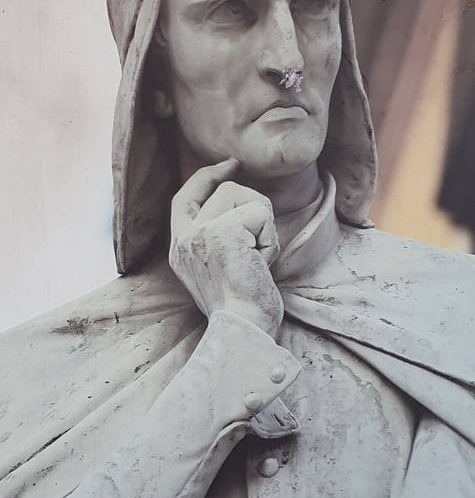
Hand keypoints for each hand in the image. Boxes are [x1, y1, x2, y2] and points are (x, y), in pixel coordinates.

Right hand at [169, 159, 283, 337]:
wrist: (243, 330)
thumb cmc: (241, 309)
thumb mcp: (218, 272)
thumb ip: (216, 241)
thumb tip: (240, 212)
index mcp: (179, 249)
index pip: (184, 198)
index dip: (206, 178)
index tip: (229, 166)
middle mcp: (185, 238)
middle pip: (222, 190)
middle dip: (252, 201)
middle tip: (263, 211)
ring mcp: (201, 232)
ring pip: (242, 195)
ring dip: (263, 224)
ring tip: (260, 257)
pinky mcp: (224, 231)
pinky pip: (260, 213)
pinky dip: (271, 238)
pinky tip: (263, 263)